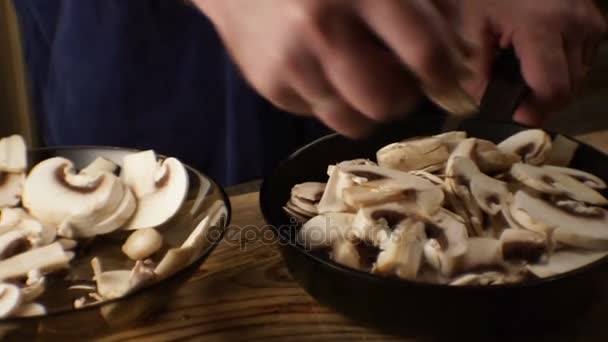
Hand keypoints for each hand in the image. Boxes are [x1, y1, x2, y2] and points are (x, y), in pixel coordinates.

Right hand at [194, 0, 469, 137]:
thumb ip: (423, 2)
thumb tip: (456, 50)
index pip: (422, 52)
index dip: (444, 75)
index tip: (449, 82)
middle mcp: (325, 31)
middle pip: (386, 102)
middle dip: (403, 99)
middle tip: (400, 82)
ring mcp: (293, 63)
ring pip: (352, 121)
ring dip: (367, 108)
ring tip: (362, 81)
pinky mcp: (269, 86)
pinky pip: (319, 115)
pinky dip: (331, 100)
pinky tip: (323, 72)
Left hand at [460, 0, 606, 125]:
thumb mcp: (469, 28)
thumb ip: (475, 73)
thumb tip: (485, 106)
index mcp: (544, 27)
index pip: (553, 89)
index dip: (533, 111)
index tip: (513, 114)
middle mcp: (576, 24)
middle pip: (568, 87)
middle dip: (540, 100)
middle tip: (511, 96)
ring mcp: (589, 20)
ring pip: (578, 75)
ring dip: (551, 84)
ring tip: (520, 73)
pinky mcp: (592, 18)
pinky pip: (582, 58)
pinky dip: (561, 66)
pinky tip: (535, 57)